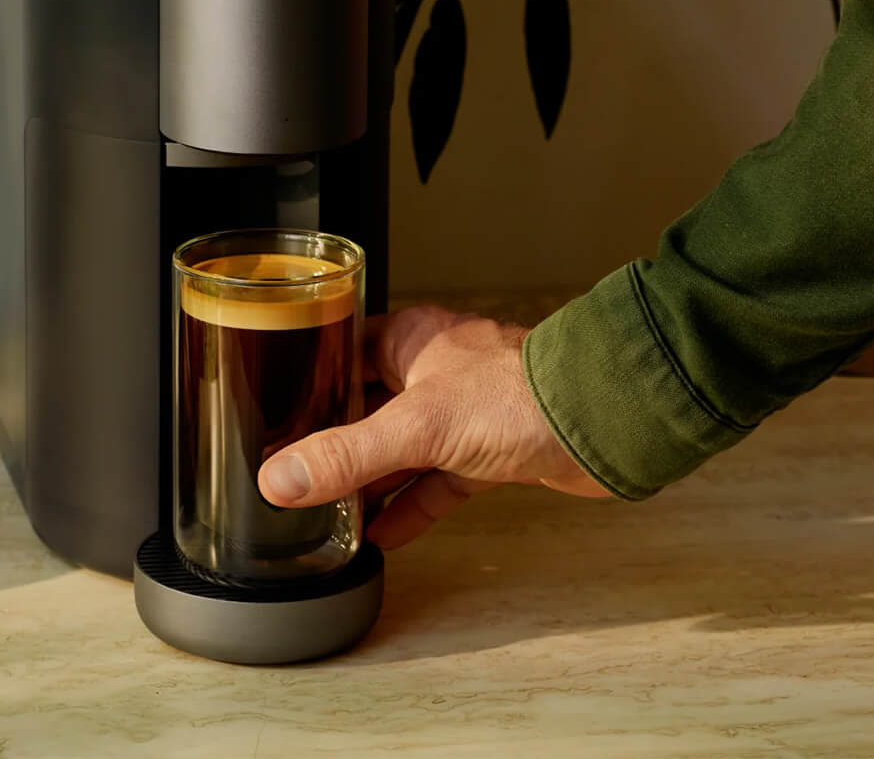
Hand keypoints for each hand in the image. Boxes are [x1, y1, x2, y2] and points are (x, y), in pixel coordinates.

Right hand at [257, 305, 610, 548]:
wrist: (603, 423)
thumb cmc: (520, 394)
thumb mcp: (418, 427)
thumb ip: (348, 455)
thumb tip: (280, 479)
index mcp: (410, 339)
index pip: (342, 350)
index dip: (307, 377)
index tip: (271, 405)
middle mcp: (433, 370)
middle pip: (368, 405)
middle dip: (334, 438)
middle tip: (291, 468)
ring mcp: (463, 412)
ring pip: (401, 447)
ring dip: (371, 479)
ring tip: (326, 510)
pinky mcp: (490, 451)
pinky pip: (437, 481)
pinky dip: (411, 506)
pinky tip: (383, 534)